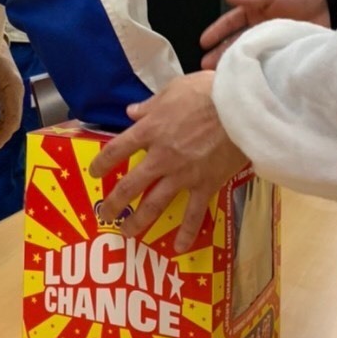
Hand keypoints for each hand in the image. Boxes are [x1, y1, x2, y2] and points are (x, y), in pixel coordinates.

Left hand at [88, 72, 247, 252]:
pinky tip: (179, 248)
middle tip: (105, 214)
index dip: (102, 163)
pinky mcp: (206, 185)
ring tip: (127, 232)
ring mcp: (183, 175)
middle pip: (130, 185)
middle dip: (115, 202)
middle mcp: (161, 157)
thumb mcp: (173, 89)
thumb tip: (132, 112)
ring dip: (139, 220)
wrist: (241, 108)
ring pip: (155, 204)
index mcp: (150, 130)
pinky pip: (194, 214)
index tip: (95, 172)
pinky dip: (187, 233)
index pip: (117, 150)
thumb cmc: (208, 92)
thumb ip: (150, 105)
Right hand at [199, 0, 327, 69]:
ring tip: (223, 75)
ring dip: (235, 63)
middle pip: (236, 42)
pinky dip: (256, 71)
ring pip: (249, 54)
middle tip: (206, 65)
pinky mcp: (283, 54)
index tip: (203, 42)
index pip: (231, 22)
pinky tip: (247, 80)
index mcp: (256, 12)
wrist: (332, 8)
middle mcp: (261, 29)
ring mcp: (272, 43)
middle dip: (220, 52)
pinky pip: (266, 63)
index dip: (217, 31)